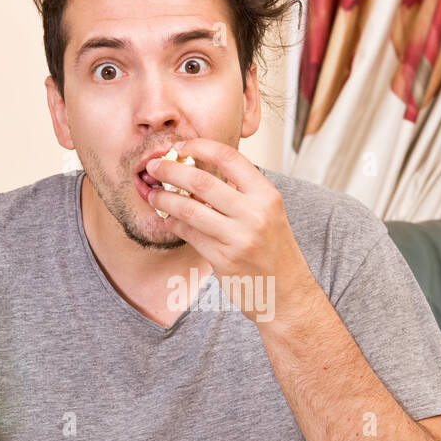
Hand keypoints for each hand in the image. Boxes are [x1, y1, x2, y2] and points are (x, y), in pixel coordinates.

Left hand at [145, 139, 318, 324]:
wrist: (287, 293)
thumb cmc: (274, 251)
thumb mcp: (268, 213)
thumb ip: (241, 192)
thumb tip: (199, 170)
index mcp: (267, 195)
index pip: (229, 157)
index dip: (199, 147)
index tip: (180, 147)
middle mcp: (255, 213)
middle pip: (201, 181)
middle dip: (171, 170)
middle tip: (154, 167)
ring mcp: (239, 238)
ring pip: (189, 209)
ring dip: (165, 199)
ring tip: (153, 194)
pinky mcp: (224, 259)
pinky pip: (189, 234)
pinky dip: (173, 223)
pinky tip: (167, 219)